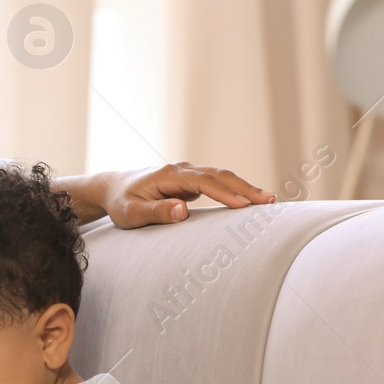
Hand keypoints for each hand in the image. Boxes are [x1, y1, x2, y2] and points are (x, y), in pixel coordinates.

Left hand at [91, 164, 274, 227]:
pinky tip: (250, 201)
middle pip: (219, 176)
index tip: (245, 206)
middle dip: (245, 188)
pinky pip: (217, 184)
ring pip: (221, 178)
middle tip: (271, 201)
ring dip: (245, 187)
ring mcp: (187, 174)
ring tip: (269, 200)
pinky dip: (235, 190)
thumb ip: (155, 212)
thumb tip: (183, 210)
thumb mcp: (131, 213)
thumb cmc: (121, 203)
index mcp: (169, 175)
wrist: (112, 188)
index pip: (204, 182)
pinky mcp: (190, 181)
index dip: (225, 193)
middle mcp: (182, 169)